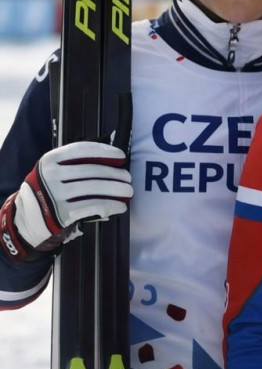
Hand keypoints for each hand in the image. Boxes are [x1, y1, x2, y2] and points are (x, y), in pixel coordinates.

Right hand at [0, 141, 130, 260]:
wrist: (26, 218)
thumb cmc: (47, 190)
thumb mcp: (52, 171)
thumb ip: (72, 163)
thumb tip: (110, 158)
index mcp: (49, 160)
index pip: (81, 150)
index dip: (104, 151)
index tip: (120, 155)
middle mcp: (50, 175)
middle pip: (91, 171)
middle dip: (115, 174)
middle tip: (128, 177)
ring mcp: (55, 195)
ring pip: (95, 188)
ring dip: (117, 189)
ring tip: (128, 191)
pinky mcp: (61, 213)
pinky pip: (93, 206)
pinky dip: (110, 205)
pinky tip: (120, 206)